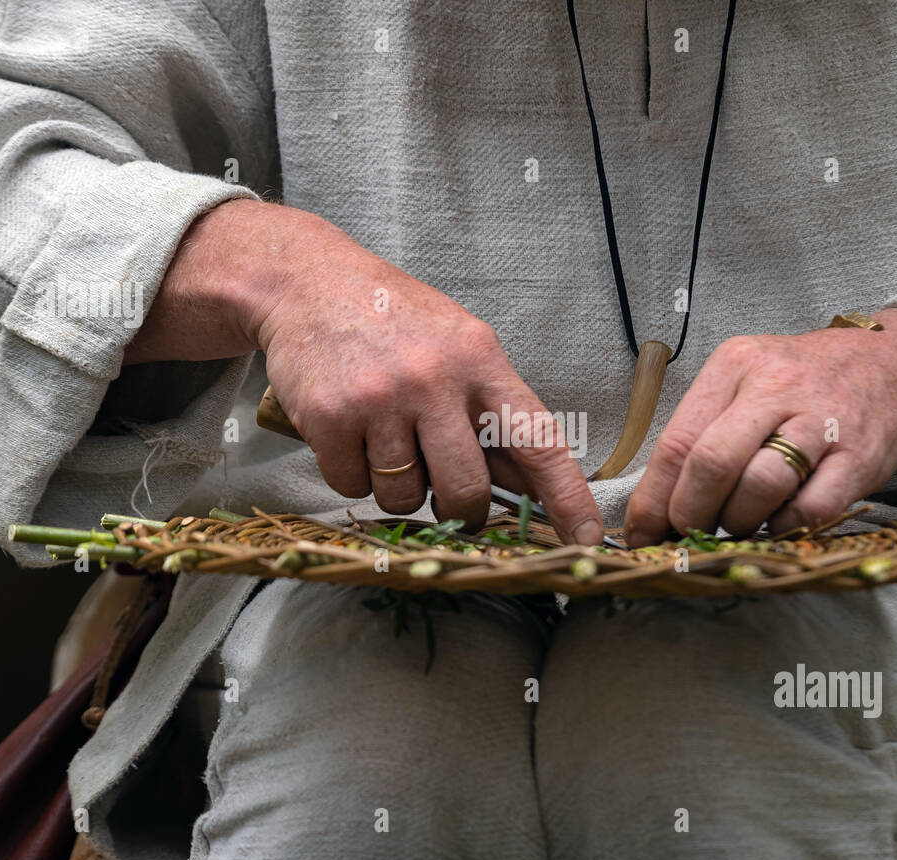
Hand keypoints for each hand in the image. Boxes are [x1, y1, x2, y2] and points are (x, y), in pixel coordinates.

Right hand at [129, 199, 602, 543]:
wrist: (308, 281)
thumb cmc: (398, 321)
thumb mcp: (460, 347)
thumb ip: (494, 413)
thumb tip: (534, 488)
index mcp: (482, 360)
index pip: (537, 442)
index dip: (568, 498)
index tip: (587, 542)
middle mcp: (435, 379)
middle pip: (465, 490)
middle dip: (459, 509)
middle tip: (445, 496)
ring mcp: (381, 398)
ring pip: (404, 496)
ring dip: (397, 488)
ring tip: (385, 441)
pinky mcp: (330, 417)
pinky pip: (352, 487)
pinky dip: (351, 475)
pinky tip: (350, 435)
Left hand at [623, 308, 896, 544]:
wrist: (888, 367)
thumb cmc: (799, 384)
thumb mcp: (742, 384)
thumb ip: (700, 433)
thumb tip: (654, 509)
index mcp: (734, 366)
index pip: (676, 442)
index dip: (652, 500)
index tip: (640, 535)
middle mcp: (775, 387)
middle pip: (712, 464)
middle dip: (690, 514)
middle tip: (690, 534)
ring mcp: (821, 420)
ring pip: (760, 486)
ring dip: (738, 522)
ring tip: (737, 524)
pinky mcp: (858, 455)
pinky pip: (810, 508)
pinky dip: (785, 526)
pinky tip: (778, 521)